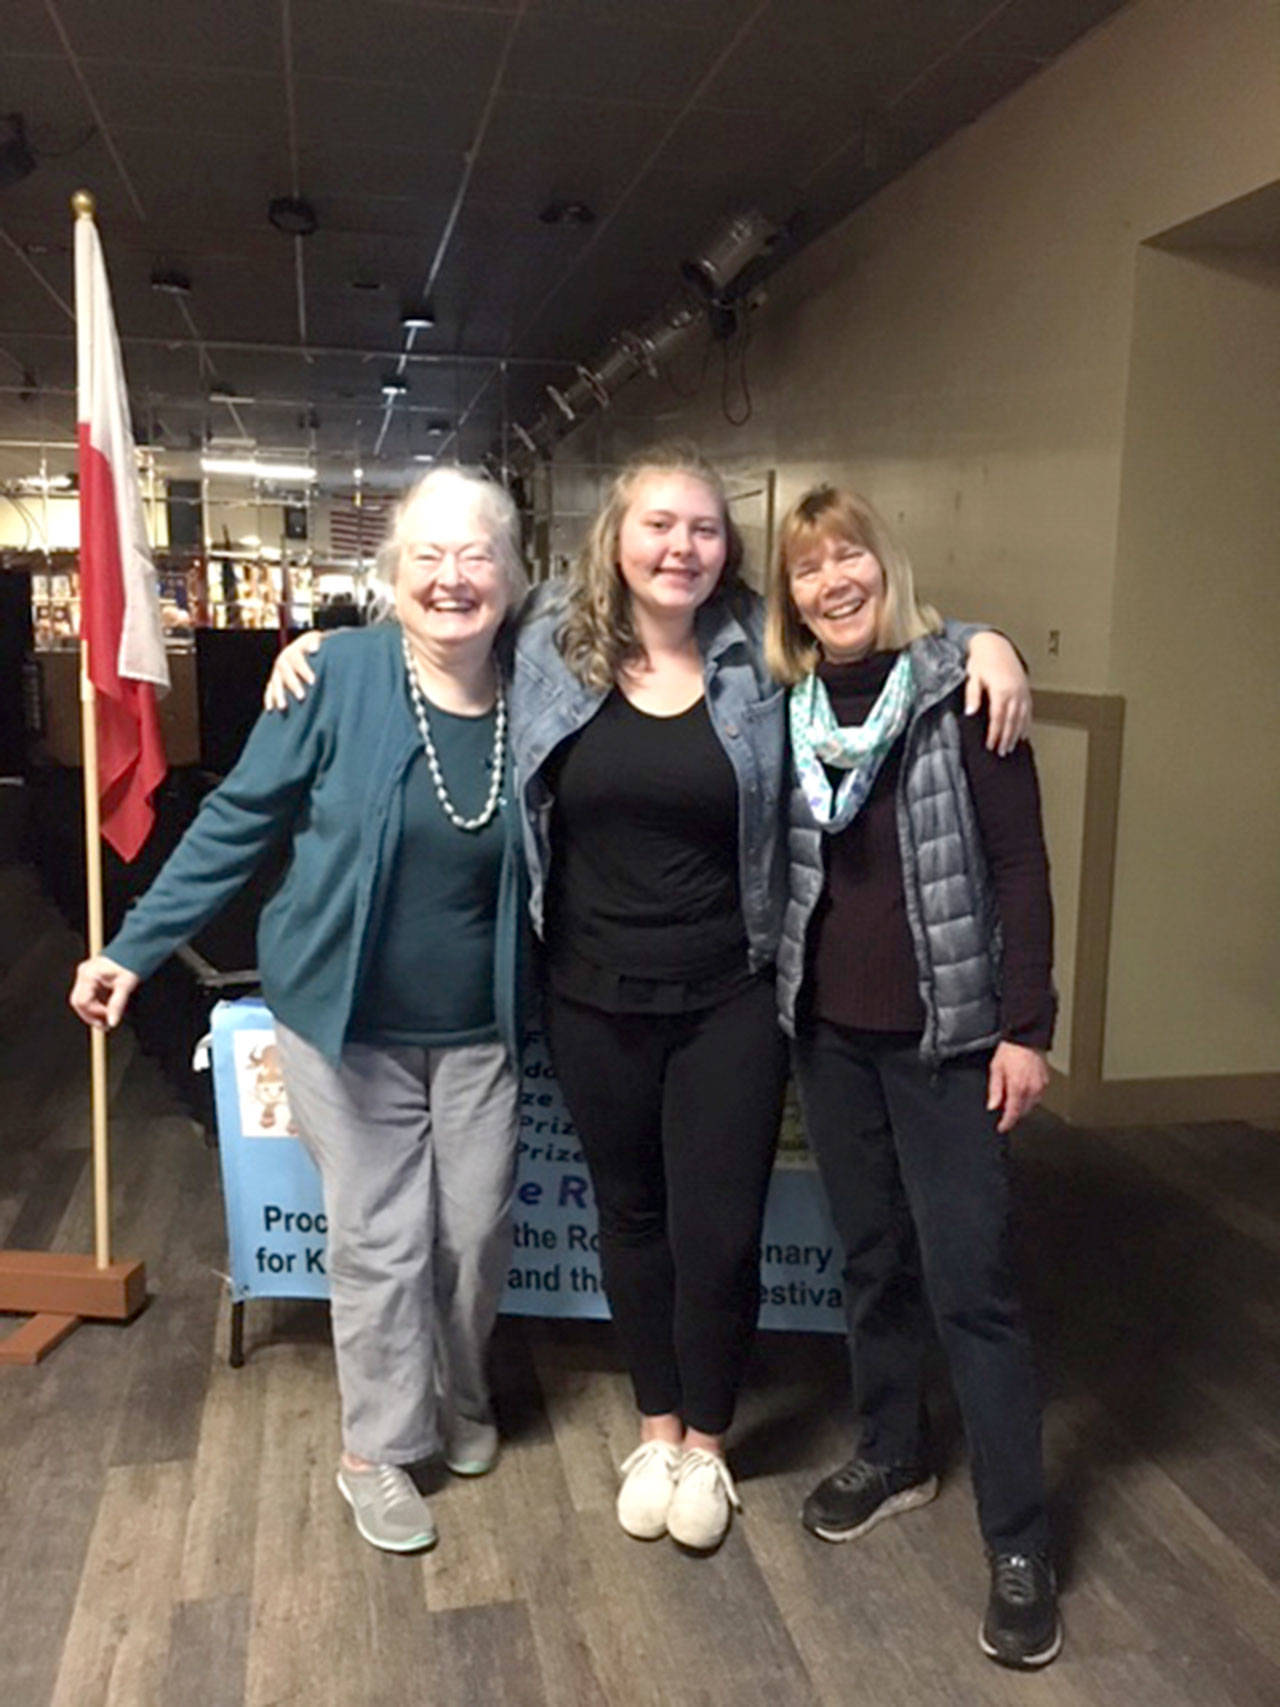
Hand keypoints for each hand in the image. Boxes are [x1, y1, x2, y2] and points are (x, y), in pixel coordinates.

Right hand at [69, 954, 140, 1030]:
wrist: (135, 948)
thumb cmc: (130, 963)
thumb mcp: (125, 986)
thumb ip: (117, 1005)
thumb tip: (112, 1022)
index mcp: (88, 975)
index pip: (83, 1002)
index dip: (94, 1014)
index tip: (107, 1021)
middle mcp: (83, 974)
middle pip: (79, 1002)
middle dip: (91, 1015)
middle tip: (105, 1025)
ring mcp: (85, 975)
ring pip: (83, 1000)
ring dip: (94, 1011)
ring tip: (107, 1020)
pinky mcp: (90, 977)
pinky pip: (89, 995)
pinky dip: (97, 1004)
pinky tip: (107, 1010)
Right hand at [263, 631, 323, 710]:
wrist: (305, 647)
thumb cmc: (314, 646)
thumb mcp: (316, 639)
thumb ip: (315, 643)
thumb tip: (314, 650)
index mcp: (293, 651)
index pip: (297, 660)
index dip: (304, 670)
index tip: (313, 681)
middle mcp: (282, 661)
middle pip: (285, 673)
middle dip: (293, 685)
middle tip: (301, 697)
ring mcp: (277, 672)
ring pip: (276, 683)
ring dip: (279, 695)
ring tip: (283, 707)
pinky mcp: (273, 681)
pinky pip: (269, 689)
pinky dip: (269, 698)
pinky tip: (270, 709)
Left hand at [964, 631, 1030, 755]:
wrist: (996, 645)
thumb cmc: (982, 660)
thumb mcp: (973, 677)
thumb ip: (973, 696)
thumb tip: (971, 713)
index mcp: (1001, 691)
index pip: (998, 718)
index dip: (994, 734)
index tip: (990, 746)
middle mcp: (1015, 693)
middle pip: (1011, 721)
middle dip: (1006, 738)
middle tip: (1001, 752)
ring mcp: (1022, 692)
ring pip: (1021, 718)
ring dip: (1016, 734)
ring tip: (1010, 747)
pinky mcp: (1026, 690)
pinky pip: (1028, 711)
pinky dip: (1026, 724)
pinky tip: (1023, 734)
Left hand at [986, 1041, 1048, 1133]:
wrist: (1026, 1038)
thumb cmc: (1010, 1050)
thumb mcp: (996, 1069)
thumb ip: (995, 1090)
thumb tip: (993, 1106)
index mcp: (1018, 1087)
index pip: (1012, 1113)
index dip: (1006, 1123)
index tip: (1002, 1127)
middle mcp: (1031, 1089)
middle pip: (1022, 1111)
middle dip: (1013, 1112)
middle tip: (1003, 1105)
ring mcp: (1040, 1086)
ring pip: (1031, 1105)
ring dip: (1021, 1105)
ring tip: (1012, 1094)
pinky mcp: (1045, 1082)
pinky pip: (1037, 1096)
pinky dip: (1029, 1097)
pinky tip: (1022, 1089)